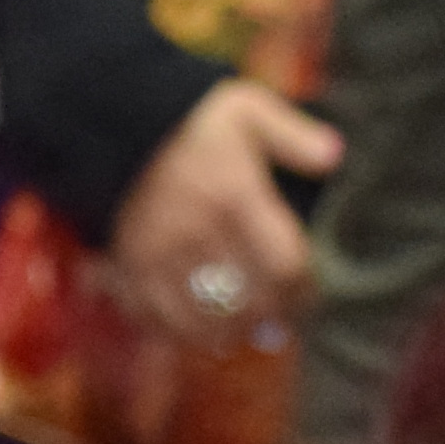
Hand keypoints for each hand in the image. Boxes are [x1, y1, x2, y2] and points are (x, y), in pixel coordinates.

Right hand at [107, 82, 338, 345]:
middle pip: (250, 304)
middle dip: (272, 316)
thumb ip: (293, 135)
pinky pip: (157, 321)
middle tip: (280, 316)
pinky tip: (198, 329)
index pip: (285, 267)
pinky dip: (180, 333)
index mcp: (235, 196)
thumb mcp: (246, 110)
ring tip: (243, 328)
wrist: (110, 124)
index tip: (308, 293)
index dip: (304, 291)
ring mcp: (159, 256)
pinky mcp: (128, 268)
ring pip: (205, 322)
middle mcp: (198, 232)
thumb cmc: (189, 121)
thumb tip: (334, 156)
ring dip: (230, 332)